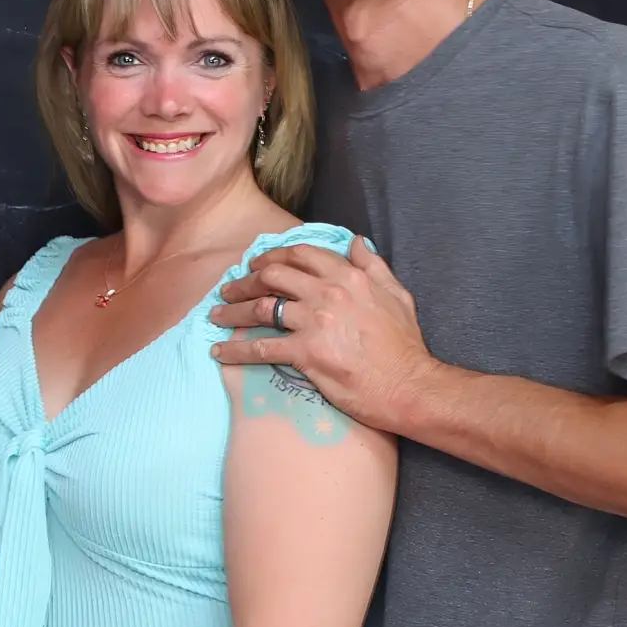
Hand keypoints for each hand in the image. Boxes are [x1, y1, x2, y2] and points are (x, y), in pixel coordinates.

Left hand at [210, 235, 439, 431]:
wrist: (409, 385)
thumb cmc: (404, 344)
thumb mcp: (397, 294)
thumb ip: (373, 265)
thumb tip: (356, 241)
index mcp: (347, 275)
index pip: (300, 254)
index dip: (272, 256)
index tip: (256, 263)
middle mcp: (327, 292)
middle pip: (273, 276)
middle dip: (245, 280)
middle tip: (229, 289)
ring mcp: (315, 321)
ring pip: (262, 307)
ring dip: (233, 311)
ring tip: (216, 316)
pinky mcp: (306, 353)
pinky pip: (262, 347)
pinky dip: (236, 350)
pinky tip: (220, 353)